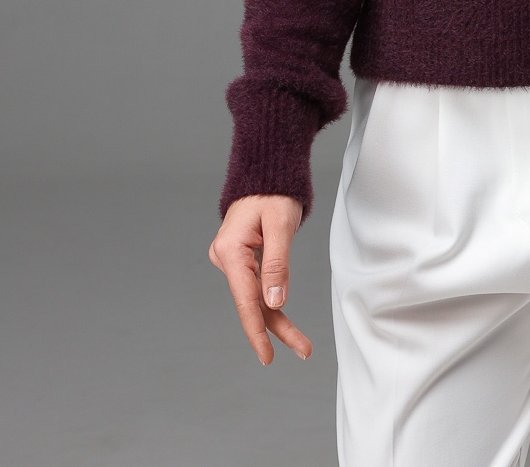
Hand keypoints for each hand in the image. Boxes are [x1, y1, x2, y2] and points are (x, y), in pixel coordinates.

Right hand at [209, 194, 311, 364]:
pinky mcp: (242, 258)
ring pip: (255, 298)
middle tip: (303, 350)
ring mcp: (233, 259)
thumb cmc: (274, 192)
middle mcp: (226, 258)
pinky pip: (256, 286)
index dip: (258, 330)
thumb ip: (276, 264)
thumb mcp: (280, 224)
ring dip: (276, 319)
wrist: (267, 173)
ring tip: (300, 343)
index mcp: (230, 251)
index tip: (268, 356)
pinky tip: (283, 321)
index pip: (245, 299)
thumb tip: (275, 303)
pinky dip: (271, 302)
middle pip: (252, 302)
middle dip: (276, 329)